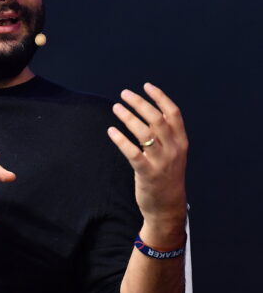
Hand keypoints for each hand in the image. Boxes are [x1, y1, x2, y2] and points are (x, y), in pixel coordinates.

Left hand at [107, 83, 187, 239]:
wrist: (168, 207)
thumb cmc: (166, 176)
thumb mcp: (173, 153)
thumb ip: (165, 135)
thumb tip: (148, 111)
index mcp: (181, 142)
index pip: (173, 113)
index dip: (160, 97)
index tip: (146, 85)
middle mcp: (173, 149)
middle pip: (156, 119)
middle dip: (140, 103)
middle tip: (124, 94)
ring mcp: (161, 161)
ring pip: (144, 133)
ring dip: (128, 117)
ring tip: (116, 107)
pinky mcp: (146, 173)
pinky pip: (132, 153)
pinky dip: (120, 140)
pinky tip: (111, 130)